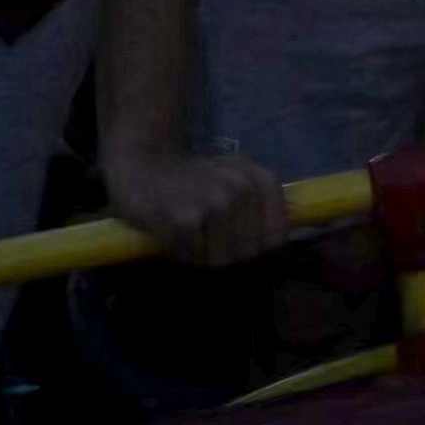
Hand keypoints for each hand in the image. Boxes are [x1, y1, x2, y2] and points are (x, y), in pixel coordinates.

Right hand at [104, 133, 294, 266]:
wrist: (140, 164)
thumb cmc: (191, 177)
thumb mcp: (234, 177)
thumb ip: (261, 204)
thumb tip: (284, 238)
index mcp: (259, 179)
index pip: (277, 236)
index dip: (258, 248)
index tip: (241, 245)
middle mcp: (241, 189)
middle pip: (249, 252)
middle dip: (228, 254)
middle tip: (208, 238)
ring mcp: (214, 204)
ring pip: (223, 259)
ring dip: (204, 255)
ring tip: (191, 234)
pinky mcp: (185, 220)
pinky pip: (193, 257)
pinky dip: (182, 253)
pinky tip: (172, 233)